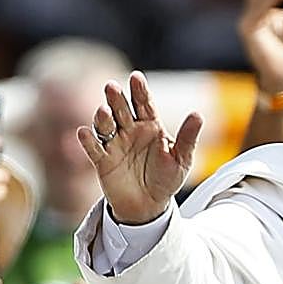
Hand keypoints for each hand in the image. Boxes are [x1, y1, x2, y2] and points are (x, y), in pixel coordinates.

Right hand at [77, 71, 202, 224]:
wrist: (150, 205)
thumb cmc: (167, 178)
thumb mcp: (182, 159)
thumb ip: (188, 137)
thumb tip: (198, 114)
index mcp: (150, 125)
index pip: (144, 104)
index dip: (139, 91)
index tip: (136, 78)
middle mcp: (130, 130)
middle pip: (121, 110)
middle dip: (116, 98)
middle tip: (112, 87)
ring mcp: (115, 144)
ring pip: (105, 126)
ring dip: (102, 118)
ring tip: (103, 112)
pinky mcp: (103, 161)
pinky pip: (94, 149)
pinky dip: (88, 141)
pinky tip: (84, 133)